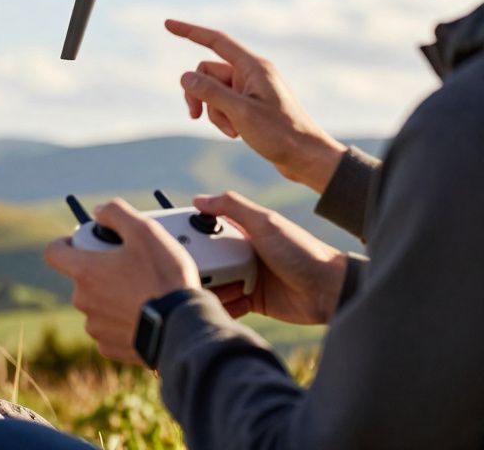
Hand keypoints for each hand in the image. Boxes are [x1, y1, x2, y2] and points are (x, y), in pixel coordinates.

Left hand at [44, 199, 200, 364]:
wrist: (184, 327)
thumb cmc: (164, 278)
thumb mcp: (145, 230)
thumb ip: (116, 213)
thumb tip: (99, 211)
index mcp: (85, 272)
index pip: (54, 252)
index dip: (67, 243)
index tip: (85, 243)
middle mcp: (83, 300)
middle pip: (82, 278)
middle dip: (102, 270)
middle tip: (131, 266)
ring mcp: (95, 326)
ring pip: (97, 304)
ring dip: (112, 296)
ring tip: (142, 292)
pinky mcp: (110, 347)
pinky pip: (109, 328)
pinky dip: (122, 321)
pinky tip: (144, 314)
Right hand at [165, 19, 346, 192]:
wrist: (305, 157)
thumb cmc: (280, 134)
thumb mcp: (241, 113)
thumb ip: (211, 93)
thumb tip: (185, 77)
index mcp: (253, 67)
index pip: (215, 41)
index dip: (189, 31)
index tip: (167, 24)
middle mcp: (251, 73)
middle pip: (207, 72)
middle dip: (198, 94)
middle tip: (194, 116)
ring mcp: (250, 89)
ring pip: (212, 91)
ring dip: (212, 112)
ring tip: (230, 131)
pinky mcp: (249, 104)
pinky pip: (222, 104)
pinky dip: (221, 118)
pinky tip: (236, 134)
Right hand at [197, 192, 347, 324]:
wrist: (329, 289)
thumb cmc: (301, 251)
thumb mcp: (266, 223)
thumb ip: (232, 207)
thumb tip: (198, 199)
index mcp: (243, 232)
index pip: (207, 231)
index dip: (191, 236)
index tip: (175, 242)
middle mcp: (241, 254)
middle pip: (208, 260)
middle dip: (198, 266)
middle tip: (192, 272)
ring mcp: (246, 278)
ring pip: (215, 283)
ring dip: (210, 288)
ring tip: (210, 290)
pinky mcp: (252, 301)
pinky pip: (229, 304)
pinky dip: (223, 306)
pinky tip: (223, 306)